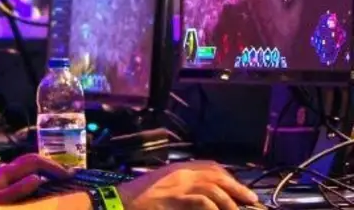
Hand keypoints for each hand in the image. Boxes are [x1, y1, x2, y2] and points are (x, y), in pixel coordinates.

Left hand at [0, 153, 71, 204]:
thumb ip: (17, 190)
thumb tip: (37, 178)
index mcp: (7, 172)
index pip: (34, 161)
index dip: (52, 166)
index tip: (68, 175)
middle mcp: (6, 169)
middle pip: (33, 159)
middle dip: (52, 164)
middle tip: (70, 175)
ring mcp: (5, 174)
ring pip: (29, 165)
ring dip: (46, 169)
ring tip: (62, 177)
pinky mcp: (4, 182)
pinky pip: (25, 173)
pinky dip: (38, 174)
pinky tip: (44, 183)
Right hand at [119, 161, 259, 209]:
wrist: (121, 202)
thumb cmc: (140, 196)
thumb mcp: (163, 184)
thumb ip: (182, 184)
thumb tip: (204, 194)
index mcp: (178, 168)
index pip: (211, 166)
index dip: (228, 177)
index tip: (238, 188)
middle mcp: (181, 172)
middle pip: (217, 175)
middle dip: (237, 187)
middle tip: (250, 199)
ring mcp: (179, 184)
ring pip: (214, 189)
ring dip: (229, 202)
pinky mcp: (176, 198)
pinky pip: (202, 202)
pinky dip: (214, 208)